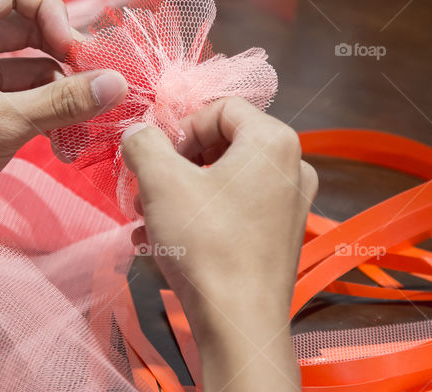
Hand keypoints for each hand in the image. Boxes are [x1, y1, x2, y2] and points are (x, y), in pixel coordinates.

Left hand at [0, 0, 127, 235]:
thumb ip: (64, 102)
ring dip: (60, 92)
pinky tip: (65, 142)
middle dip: (65, 55)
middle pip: (29, 27)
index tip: (73, 53)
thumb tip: (118, 83)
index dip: (52, 12)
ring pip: (30, 66)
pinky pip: (20, 96)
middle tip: (94, 86)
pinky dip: (44, 113)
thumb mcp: (3, 124)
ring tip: (84, 126)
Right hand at [120, 98, 315, 391]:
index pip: (220, 107)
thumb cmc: (207, 245)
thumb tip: (139, 132)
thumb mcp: (160, 182)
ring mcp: (291, 203)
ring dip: (183, 190)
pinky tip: (165, 240)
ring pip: (226, 178)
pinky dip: (201, 214)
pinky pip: (236, 208)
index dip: (182, 126)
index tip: (157, 157)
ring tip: (149, 217)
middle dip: (179, 162)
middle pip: (224, 141)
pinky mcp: (282, 236)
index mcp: (273, 141)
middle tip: (148, 187)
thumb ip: (144, 143)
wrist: (239, 324)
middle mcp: (292, 166)